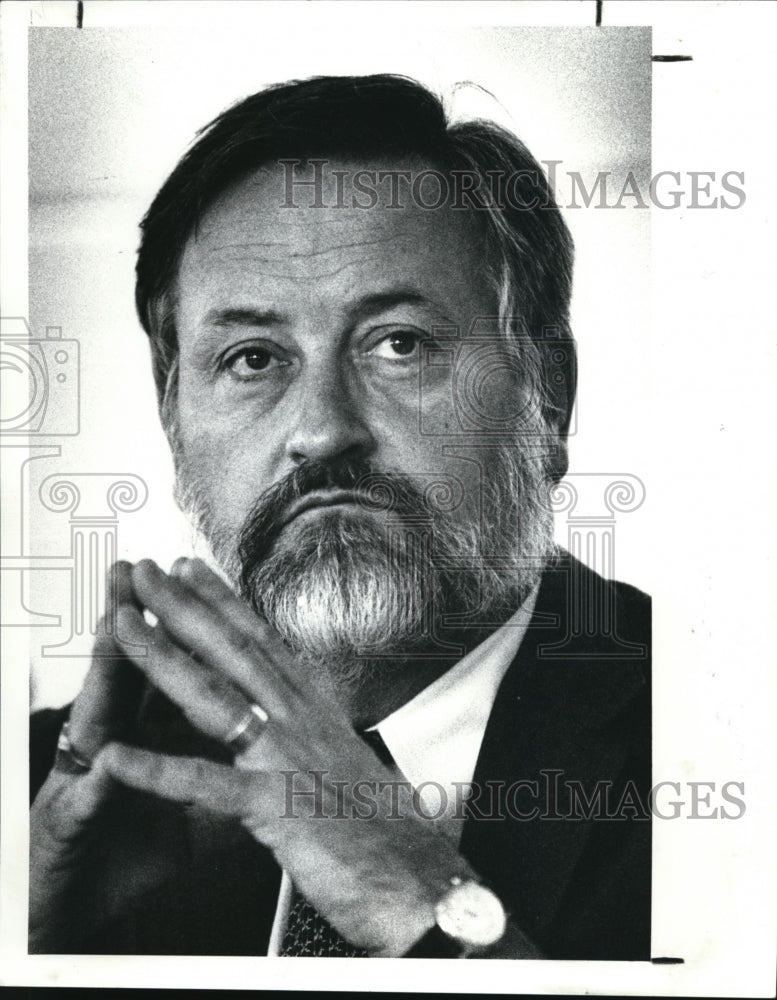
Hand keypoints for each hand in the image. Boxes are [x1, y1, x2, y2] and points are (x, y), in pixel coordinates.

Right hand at [29, 562, 175, 951]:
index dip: (182, 627)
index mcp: (139, 738)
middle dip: (140, 621)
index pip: (168, 672)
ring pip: (97, 717)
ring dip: (106, 671)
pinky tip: (106, 758)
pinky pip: (85, 800)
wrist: (70, 913)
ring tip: (114, 623)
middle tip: (144, 569)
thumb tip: (257, 738)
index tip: (195, 576)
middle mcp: (106, 748)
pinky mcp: (65, 827)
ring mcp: (81, 782)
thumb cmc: (124, 856)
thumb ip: (213, 767)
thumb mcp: (180, 810)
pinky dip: (99, 779)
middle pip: (127, 676)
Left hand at [94, 557, 475, 955]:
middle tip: (145, 569)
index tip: (191, 570)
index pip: (262, 642)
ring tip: (120, 626)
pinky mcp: (275, 806)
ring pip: (214, 695)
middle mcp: (302, 718)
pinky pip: (205, 785)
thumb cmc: (388, 828)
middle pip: (233, 650)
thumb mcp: (348, 760)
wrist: (423, 878)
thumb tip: (296, 714)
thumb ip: (315, 731)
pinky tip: (116, 758)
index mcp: (317, 708)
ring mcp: (287, 757)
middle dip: (183, 606)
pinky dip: (158, 771)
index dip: (223, 601)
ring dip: (162, 657)